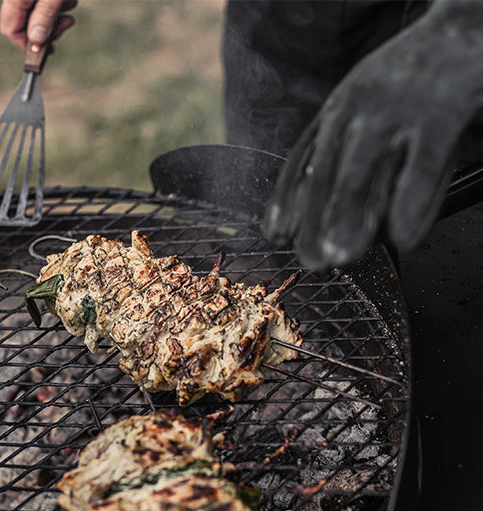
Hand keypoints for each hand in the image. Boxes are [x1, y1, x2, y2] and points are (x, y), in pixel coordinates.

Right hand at [0, 0, 76, 51]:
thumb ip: (44, 17)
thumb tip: (36, 42)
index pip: (10, 30)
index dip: (28, 45)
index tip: (47, 51)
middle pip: (24, 25)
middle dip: (48, 29)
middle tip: (65, 24)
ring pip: (37, 15)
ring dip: (56, 15)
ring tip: (68, 4)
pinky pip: (44, 5)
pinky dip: (57, 5)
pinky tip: (65, 0)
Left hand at [263, 0, 482, 269]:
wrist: (465, 23)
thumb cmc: (411, 77)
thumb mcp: (364, 104)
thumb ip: (343, 145)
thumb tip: (324, 202)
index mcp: (337, 108)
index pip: (302, 160)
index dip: (286, 200)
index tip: (274, 234)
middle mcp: (357, 108)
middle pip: (325, 174)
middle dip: (313, 220)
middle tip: (309, 261)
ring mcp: (396, 110)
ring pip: (363, 173)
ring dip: (347, 218)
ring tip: (341, 256)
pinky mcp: (441, 113)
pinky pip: (421, 168)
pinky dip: (410, 205)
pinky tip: (402, 237)